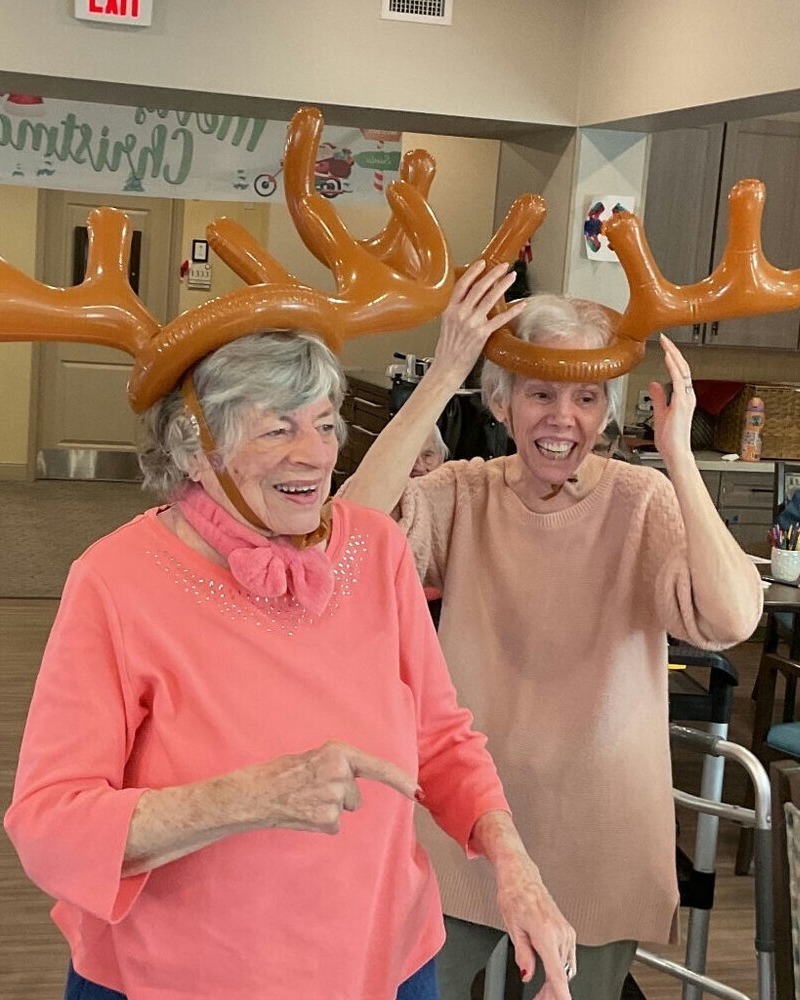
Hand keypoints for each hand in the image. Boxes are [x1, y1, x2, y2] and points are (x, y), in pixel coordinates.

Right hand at [236, 741, 416, 834]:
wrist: (256, 793)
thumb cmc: (282, 774)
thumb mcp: (315, 758)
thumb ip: (338, 766)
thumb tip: (354, 782)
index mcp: (338, 752)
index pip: (377, 767)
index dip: (400, 781)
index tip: (417, 793)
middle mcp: (340, 772)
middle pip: (355, 795)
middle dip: (338, 795)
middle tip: (310, 789)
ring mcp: (335, 796)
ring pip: (343, 810)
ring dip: (327, 809)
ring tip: (304, 800)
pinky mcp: (327, 818)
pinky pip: (333, 825)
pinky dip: (319, 823)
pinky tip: (302, 813)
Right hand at [431, 260, 526, 386]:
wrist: (447, 367)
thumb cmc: (447, 349)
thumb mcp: (447, 324)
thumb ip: (457, 310)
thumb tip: (469, 299)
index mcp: (450, 310)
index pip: (462, 285)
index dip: (473, 272)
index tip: (482, 263)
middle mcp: (460, 314)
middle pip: (478, 288)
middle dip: (492, 274)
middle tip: (503, 266)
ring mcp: (472, 324)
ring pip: (489, 299)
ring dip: (502, 286)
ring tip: (512, 277)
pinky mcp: (482, 334)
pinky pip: (500, 319)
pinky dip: (512, 311)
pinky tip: (521, 304)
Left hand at [495, 853, 575, 999]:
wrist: (521, 877)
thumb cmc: (514, 895)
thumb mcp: (513, 928)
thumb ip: (523, 955)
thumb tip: (527, 975)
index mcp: (546, 933)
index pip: (557, 973)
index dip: (559, 993)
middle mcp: (560, 932)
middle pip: (562, 974)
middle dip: (552, 992)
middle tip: (538, 999)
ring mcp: (566, 931)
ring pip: (566, 968)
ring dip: (555, 981)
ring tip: (541, 991)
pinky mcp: (567, 930)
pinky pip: (567, 957)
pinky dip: (559, 968)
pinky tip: (548, 973)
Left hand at [649, 334, 694, 462]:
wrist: (675, 453)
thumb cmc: (670, 440)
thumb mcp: (660, 413)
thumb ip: (658, 398)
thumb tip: (653, 384)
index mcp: (683, 398)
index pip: (679, 372)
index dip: (673, 358)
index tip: (665, 347)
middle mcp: (687, 396)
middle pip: (683, 367)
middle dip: (674, 351)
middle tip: (665, 338)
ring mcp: (686, 399)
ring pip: (682, 370)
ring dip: (674, 355)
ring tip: (666, 342)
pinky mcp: (682, 403)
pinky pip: (679, 380)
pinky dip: (674, 367)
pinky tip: (667, 357)